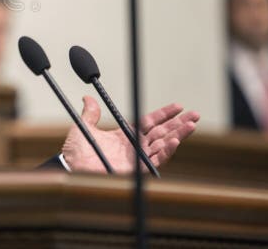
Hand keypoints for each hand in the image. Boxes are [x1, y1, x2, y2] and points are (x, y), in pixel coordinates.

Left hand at [62, 96, 199, 173]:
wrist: (73, 168)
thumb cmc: (77, 152)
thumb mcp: (83, 128)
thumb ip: (90, 114)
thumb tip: (88, 98)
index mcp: (125, 135)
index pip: (150, 122)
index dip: (164, 114)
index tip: (178, 106)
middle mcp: (134, 146)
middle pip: (162, 132)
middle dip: (179, 123)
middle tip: (195, 114)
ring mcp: (137, 158)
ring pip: (163, 144)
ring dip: (178, 134)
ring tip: (191, 125)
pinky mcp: (137, 169)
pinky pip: (156, 160)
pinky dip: (167, 150)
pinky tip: (175, 140)